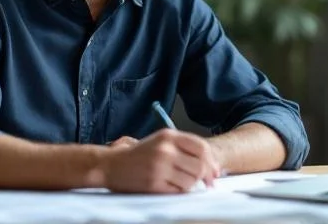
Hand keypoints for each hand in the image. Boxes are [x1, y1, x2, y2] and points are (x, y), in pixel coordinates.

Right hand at [100, 128, 221, 193]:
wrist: (111, 165)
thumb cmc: (138, 155)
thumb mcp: (160, 142)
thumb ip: (184, 148)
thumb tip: (212, 164)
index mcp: (168, 136)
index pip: (201, 147)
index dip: (212, 161)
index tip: (216, 171)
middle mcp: (165, 149)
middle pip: (199, 165)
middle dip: (206, 176)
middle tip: (207, 183)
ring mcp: (159, 166)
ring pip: (190, 180)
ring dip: (190, 185)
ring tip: (180, 182)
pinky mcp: (154, 183)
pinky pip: (178, 190)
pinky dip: (179, 191)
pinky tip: (170, 186)